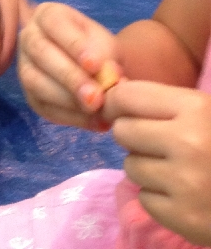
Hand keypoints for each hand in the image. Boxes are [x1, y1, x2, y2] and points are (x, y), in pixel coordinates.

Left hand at [0, 0, 29, 62]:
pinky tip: (22, 48)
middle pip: (26, 32)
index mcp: (9, 2)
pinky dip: (27, 36)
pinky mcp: (25, 6)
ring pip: (30, 28)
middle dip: (23, 49)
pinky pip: (29, 24)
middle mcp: (21, 5)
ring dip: (27, 43)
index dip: (8, 47)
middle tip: (18, 69)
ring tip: (21, 63)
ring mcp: (25, 5)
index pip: (11, 29)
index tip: (4, 64)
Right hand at [18, 1, 119, 129]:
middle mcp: (29, 37)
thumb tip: (108, 77)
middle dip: (69, 76)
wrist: (94, 69)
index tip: (95, 65)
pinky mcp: (29, 94)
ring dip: (66, 99)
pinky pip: (42, 105)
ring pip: (35, 80)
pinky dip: (69, 116)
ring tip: (96, 110)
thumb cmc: (97, 49)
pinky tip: (93, 121)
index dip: (73, 43)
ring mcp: (24, 66)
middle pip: (41, 52)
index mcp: (47, 15)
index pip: (54, 23)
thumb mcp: (106, 45)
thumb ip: (107, 56)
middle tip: (96, 97)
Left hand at [104, 81, 210, 245]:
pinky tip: (181, 194)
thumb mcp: (204, 112)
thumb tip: (112, 97)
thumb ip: (164, 103)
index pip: (128, 96)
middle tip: (154, 143)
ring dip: (145, 168)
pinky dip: (157, 197)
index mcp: (196, 109)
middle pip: (123, 131)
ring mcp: (185, 183)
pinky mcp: (184, 217)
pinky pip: (144, 199)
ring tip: (173, 169)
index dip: (116, 103)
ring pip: (130, 166)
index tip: (118, 110)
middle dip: (133, 136)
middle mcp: (188, 143)